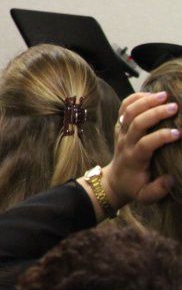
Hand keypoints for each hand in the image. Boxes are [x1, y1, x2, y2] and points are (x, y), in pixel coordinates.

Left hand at [97, 90, 178, 210]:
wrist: (114, 180)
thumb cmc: (134, 187)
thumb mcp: (146, 196)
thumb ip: (158, 190)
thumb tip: (171, 179)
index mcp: (134, 158)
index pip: (145, 143)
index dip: (160, 137)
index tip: (178, 133)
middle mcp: (126, 141)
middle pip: (136, 123)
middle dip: (155, 113)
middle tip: (175, 107)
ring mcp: (121, 131)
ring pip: (129, 111)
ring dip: (146, 101)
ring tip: (165, 95)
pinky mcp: (120, 125)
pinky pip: (124, 107)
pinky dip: (134, 97)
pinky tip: (150, 93)